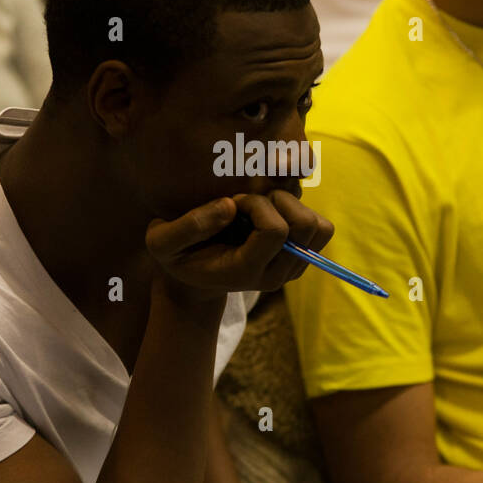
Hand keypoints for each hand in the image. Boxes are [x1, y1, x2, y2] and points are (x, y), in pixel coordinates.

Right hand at [146, 191, 333, 303]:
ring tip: (263, 207)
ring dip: (293, 206)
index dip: (258, 204)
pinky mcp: (300, 258)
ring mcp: (292, 269)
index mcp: (247, 270)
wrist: (194, 281)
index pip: (276, 230)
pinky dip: (300, 213)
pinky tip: (272, 214)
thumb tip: (230, 206)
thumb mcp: (162, 241)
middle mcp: (276, 274)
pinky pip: (320, 229)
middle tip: (252, 201)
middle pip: (306, 227)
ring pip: (319, 228)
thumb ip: (188, 225)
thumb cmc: (176, 256)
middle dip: (280, 201)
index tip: (235, 201)